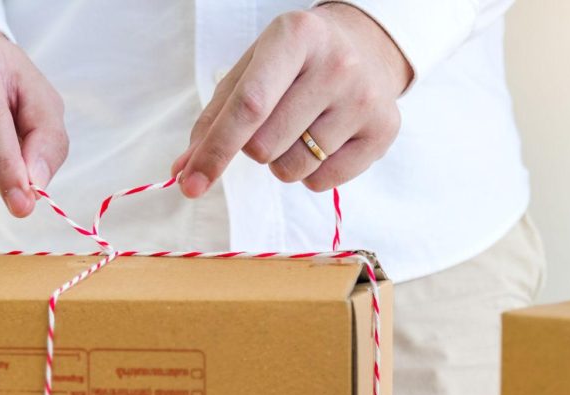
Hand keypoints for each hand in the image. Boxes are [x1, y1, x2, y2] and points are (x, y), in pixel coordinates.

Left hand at [172, 4, 412, 195]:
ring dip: (282, 161)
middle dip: (253, 148)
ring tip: (300, 128)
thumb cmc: (293, 62)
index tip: (190, 184)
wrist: (364, 48)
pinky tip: (324, 139)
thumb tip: (185, 171)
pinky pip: (322, 182)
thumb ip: (214, 118)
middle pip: (264, 146)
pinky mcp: (384, 130)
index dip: (216, 150)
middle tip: (272, 121)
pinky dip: (310, 172)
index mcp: (296, 36)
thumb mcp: (251, 69)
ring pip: (292, 170)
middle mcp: (337, 64)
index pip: (249, 106)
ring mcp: (365, 99)